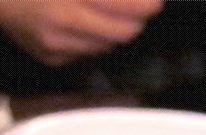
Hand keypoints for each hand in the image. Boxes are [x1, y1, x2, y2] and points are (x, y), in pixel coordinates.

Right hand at [0, 0, 163, 66]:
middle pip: (124, 32)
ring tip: (106, 11)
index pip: (126, 8)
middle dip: (138, 19)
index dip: (147, 4)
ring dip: (116, 29)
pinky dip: (94, 39)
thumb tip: (141, 1)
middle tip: (143, 5)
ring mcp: (54, 46)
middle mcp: (60, 24)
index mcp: (66, 0)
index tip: (156, 0)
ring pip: (108, 46)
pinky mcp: (49, 58)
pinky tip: (83, 23)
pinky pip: (88, 54)